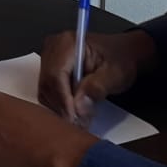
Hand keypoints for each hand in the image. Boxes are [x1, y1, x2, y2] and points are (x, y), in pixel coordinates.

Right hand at [39, 29, 155, 124]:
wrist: (121, 54)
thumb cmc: (119, 59)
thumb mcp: (115, 73)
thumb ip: (97, 87)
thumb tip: (78, 105)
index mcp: (68, 43)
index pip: (56, 74)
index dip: (63, 99)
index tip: (74, 118)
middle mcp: (53, 48)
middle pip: (47, 84)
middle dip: (63, 107)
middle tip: (80, 123)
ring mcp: (49, 58)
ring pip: (45, 91)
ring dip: (60, 108)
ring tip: (80, 119)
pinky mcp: (49, 70)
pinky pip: (47, 92)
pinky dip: (59, 105)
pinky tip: (74, 111)